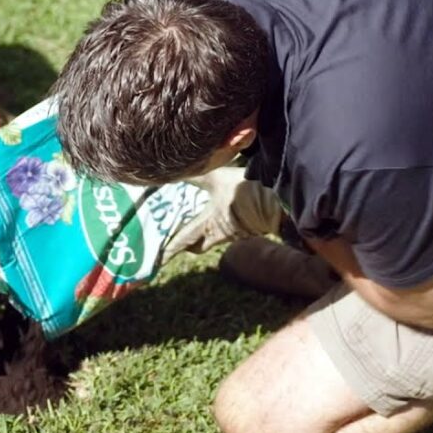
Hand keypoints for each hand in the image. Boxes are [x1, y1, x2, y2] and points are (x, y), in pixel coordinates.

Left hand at [164, 166, 282, 257]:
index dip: (167, 251)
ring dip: (201, 233)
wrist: (279, 200)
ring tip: (192, 220)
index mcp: (207, 226)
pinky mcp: (246, 226)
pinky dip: (217, 224)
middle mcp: (218, 234)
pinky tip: (215, 211)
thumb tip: (174, 171)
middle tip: (171, 234)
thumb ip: (195, 176)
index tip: (153, 261)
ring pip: (211, 238)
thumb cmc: (245, 191)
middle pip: (196, 246)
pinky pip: (225, 230)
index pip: (181, 242)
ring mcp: (233, 233)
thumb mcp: (217, 178)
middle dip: (184, 244)